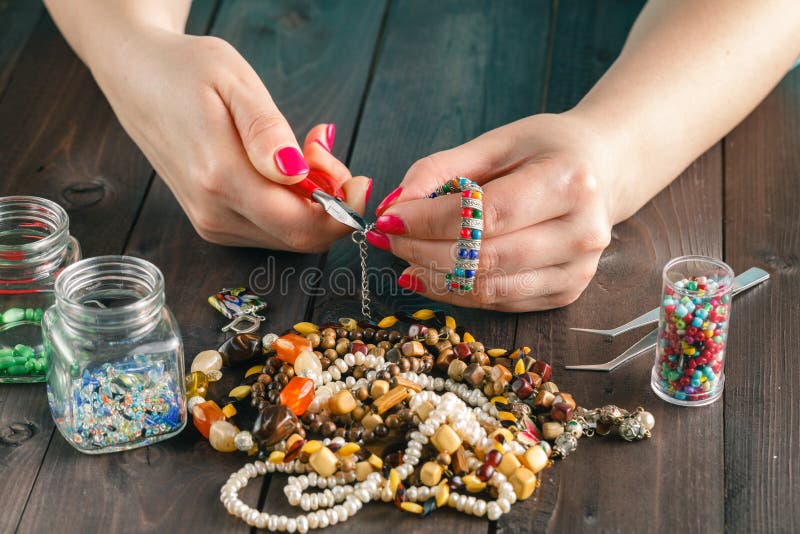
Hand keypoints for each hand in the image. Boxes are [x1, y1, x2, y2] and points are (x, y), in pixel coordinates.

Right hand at [93, 29, 370, 250]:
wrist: (136, 77)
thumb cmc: (186, 70)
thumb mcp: (234, 82)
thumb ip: (267, 132)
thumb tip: (298, 175)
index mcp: (220, 179)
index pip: (301, 226)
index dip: (343, 211)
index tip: (360, 179)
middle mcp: (214, 213)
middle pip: (300, 237)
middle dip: (330, 202)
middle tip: (321, 150)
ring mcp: (211, 223)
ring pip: (288, 235)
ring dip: (310, 201)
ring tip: (300, 148)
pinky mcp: (212, 222)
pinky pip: (270, 228)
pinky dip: (290, 203)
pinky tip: (282, 166)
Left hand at [366, 113, 622, 311]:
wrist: (603, 170)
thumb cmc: (546, 151)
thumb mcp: (496, 142)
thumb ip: (441, 169)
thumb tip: (393, 206)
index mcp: (568, 182)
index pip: (484, 214)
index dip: (428, 221)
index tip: (388, 219)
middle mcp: (582, 231)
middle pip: (484, 257)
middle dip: (423, 251)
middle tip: (388, 241)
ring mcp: (579, 269)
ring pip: (490, 287)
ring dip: (435, 278)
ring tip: (404, 260)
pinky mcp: (568, 292)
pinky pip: (501, 301)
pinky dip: (459, 292)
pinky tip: (432, 275)